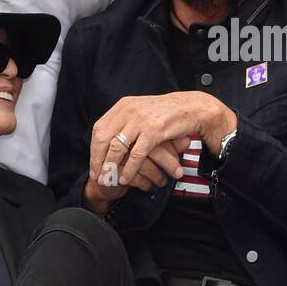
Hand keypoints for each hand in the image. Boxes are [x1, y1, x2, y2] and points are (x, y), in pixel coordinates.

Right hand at [84, 135, 192, 210]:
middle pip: (152, 148)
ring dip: (156, 175)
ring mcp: (115, 152)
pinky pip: (132, 176)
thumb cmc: (129, 159)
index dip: (172, 149)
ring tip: (163, 182)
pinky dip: (143, 183)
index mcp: (134, 125)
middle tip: (178, 173)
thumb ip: (168, 143)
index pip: (158, 135)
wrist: (106, 177)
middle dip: (167, 163)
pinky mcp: (109, 168)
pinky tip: (149, 187)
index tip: (181, 158)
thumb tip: (187, 141)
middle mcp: (124, 136)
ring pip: (143, 163)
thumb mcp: (152, 147)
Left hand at [90, 92, 234, 187]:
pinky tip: (126, 178)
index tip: (93, 163)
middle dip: (98, 160)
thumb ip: (127, 120)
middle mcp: (129, 111)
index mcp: (124, 105)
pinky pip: (136, 154)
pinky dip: (129, 169)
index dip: (94, 148)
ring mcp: (140, 121)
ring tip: (108, 180)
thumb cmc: (169, 112)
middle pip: (103, 139)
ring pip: (117, 148)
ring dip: (110, 167)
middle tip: (96, 175)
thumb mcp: (142, 110)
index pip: (100, 128)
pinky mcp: (153, 131)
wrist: (193, 107)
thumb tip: (112, 136)